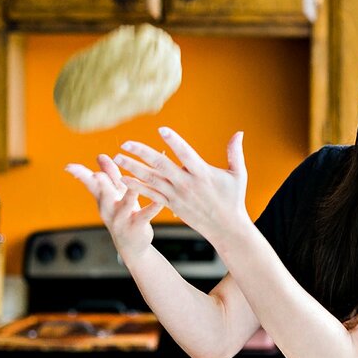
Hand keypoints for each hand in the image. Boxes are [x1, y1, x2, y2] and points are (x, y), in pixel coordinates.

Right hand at [65, 154, 163, 256]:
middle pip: (103, 193)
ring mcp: (123, 218)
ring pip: (125, 204)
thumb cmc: (123, 213)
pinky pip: (145, 215)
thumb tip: (100, 156)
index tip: (68, 167)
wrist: (132, 246)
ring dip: (129, 193)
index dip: (80, 175)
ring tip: (132, 184)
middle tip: (97, 175)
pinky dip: (152, 207)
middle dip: (100, 184)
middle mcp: (110, 208)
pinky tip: (159, 201)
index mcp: (103, 198)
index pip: (90, 184)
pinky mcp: (137, 225)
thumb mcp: (115, 195)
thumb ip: (109, 175)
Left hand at [111, 127, 250, 246]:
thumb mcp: (238, 175)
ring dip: (133, 168)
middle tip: (125, 142)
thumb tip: (239, 133)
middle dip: (141, 153)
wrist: (226, 228)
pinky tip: (123, 179)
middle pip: (161, 165)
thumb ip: (235, 153)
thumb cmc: (233, 199)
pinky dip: (137, 187)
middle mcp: (187, 184)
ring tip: (117, 157)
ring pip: (151, 179)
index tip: (162, 130)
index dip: (174, 141)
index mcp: (203, 173)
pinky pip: (151, 194)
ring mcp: (177, 195)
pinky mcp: (172, 205)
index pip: (186, 154)